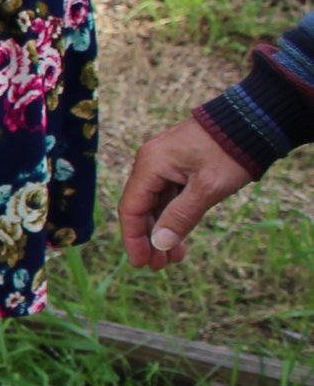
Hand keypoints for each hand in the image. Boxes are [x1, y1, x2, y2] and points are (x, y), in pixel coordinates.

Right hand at [117, 116, 255, 268]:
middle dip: (151, 239)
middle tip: (161, 266)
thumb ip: (181, 217)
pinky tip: (181, 234)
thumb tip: (159, 244)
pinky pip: (168, 194)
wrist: (253, 119)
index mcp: (150, 164)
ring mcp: (164, 162)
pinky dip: (173, 215)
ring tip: (175, 256)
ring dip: (163, 229)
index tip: (143, 263)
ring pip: (156, 203)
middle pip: (142, 208)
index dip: (134, 239)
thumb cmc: (230, 151)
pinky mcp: (178, 163)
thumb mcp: (208, 188)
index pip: (132, 209)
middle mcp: (150, 162)